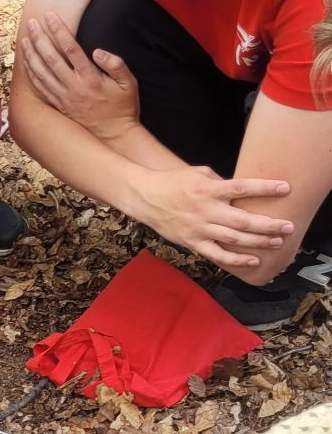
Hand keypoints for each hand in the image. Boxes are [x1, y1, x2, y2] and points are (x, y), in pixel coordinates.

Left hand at [21, 12, 139, 140]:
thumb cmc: (123, 107)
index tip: (50, 16)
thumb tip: (98, 51)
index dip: (58, 30)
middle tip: (32, 23)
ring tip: (24, 39)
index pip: (70, 48)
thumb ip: (116, 64)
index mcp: (90, 78)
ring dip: (31, 54)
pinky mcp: (59, 106)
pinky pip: (41, 88)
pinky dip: (31, 74)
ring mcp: (64, 98)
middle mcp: (74, 87)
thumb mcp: (129, 83)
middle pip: (51, 58)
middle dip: (40, 38)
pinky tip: (26, 63)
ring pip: (42, 73)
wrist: (115, 137)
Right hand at [137, 165, 293, 269]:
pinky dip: (236, 259)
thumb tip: (244, 191)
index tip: (285, 187)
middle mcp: (205, 209)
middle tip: (289, 227)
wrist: (144, 197)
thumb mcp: (199, 173)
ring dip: (258, 242)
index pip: (241, 188)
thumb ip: (222, 182)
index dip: (264, 188)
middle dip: (269, 224)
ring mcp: (199, 228)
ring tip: (278, 242)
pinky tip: (253, 260)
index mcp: (208, 188)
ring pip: (234, 239)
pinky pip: (217, 254)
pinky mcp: (192, 242)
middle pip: (243, 220)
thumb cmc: (174, 182)